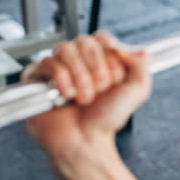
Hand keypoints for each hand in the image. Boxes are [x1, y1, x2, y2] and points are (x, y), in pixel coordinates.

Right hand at [23, 32, 150, 162]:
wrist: (85, 140)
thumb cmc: (105, 119)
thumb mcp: (136, 91)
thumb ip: (142, 65)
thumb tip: (138, 49)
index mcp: (99, 59)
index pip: (101, 38)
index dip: (109, 57)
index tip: (113, 78)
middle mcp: (78, 60)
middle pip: (84, 41)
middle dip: (96, 69)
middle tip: (99, 90)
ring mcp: (57, 67)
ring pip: (65, 49)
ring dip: (80, 77)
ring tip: (84, 97)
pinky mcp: (37, 76)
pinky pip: (48, 63)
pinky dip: (62, 80)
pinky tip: (67, 96)